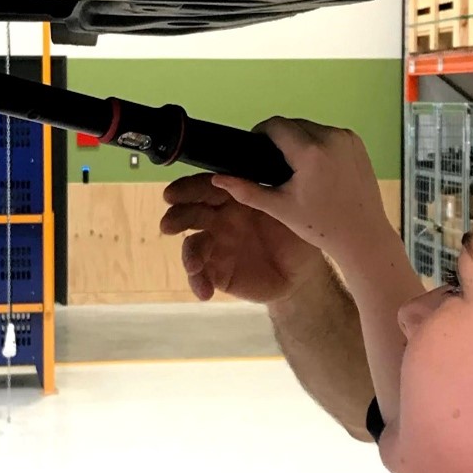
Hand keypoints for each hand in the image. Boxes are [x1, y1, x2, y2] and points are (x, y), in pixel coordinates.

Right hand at [160, 171, 326, 304]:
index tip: (171, 194)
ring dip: (188, 255)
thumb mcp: (286, 212)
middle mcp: (219, 219)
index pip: (206, 188)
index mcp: (233, 197)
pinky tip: (205, 292)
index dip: (187, 190)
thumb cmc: (296, 232)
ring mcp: (216, 246)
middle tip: (168, 225)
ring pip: (192, 246)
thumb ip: (261, 196)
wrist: (304, 272)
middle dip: (177, 218)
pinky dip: (198, 283)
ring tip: (193, 266)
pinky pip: (201, 276)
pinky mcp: (217, 272)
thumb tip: (235, 180)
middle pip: (191, 214)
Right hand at [212, 118, 393, 270]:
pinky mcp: (357, 142)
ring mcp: (347, 139)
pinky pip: (329, 134)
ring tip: (296, 167)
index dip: (260, 132)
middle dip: (281, 137)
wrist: (363, 235)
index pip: (276, 125)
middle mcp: (331, 139)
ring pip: (311, 127)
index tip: (255, 144)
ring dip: (300, 139)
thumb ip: (247, 191)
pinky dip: (319, 144)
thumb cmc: (322, 227)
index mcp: (311, 153)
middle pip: (293, 124)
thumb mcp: (280, 208)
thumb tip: (220, 178)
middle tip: (274, 162)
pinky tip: (317, 167)